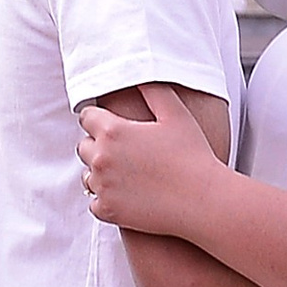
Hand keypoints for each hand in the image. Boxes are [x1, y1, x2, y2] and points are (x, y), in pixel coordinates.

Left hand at [78, 83, 226, 235]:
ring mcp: (102, 186)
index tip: (114, 125)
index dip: (100, 119)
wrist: (202, 201)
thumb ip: (152, 90)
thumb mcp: (175, 114)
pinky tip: (128, 194)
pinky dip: (107, 198)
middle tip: (126, 151)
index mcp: (112, 131)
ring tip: (128, 173)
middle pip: (83, 146)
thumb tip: (138, 76)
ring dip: (101, 172)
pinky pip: (95, 202)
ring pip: (88, 175)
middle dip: (99, 146)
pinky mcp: (107, 210)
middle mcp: (101, 158)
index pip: (87, 117)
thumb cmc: (192, 156)